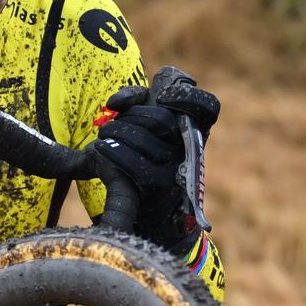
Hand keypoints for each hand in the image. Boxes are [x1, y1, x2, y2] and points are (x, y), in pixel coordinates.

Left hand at [92, 70, 220, 246]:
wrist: (143, 210)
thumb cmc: (139, 160)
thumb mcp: (143, 126)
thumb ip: (135, 101)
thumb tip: (117, 102)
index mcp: (191, 132)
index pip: (206, 107)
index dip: (186, 96)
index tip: (161, 96)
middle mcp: (188, 150)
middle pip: (162, 118)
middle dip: (132, 114)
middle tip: (113, 121)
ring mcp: (175, 169)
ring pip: (142, 138)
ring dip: (114, 131)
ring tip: (103, 134)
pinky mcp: (156, 186)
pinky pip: (131, 163)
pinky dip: (110, 152)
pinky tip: (98, 150)